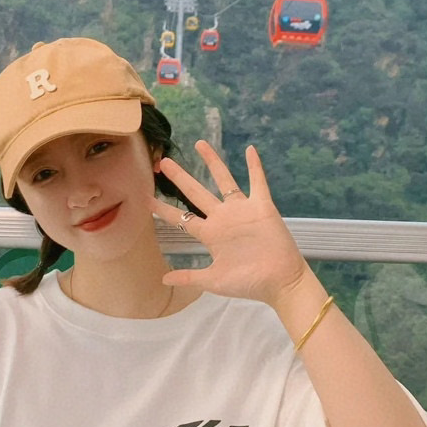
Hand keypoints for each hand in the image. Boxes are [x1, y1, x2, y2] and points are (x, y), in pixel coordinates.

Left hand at [150, 140, 308, 306]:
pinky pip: (258, 182)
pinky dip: (255, 166)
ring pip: (224, 180)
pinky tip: (249, 149)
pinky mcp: (262, 206)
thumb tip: (163, 280)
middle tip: (164, 161)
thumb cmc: (248, 283)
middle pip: (197, 193)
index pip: (182, 218)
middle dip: (181, 177)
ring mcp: (242, 210)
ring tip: (199, 144)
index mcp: (210, 235)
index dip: (164, 209)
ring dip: (213, 162)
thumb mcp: (214, 280)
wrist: (280, 282)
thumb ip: (190, 277)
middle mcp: (223, 218)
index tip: (147, 199)